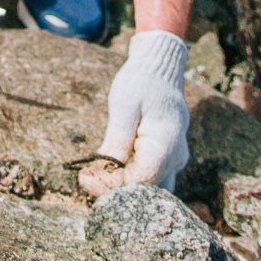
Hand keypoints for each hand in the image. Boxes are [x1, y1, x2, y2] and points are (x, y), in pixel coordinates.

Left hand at [96, 30, 190, 191]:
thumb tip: (105, 170)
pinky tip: (109, 167)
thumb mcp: (123, 105)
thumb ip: (118, 139)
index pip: (141, 180)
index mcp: (166, 143)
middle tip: (86, 174)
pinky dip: (130, 179)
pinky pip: (151, 179)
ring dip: (122, 186)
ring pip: (150, 190)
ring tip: (97, 171)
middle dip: (113, 188)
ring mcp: (174, 160)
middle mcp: (175, 157)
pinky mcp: (167, 160)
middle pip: (146, 190)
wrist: (158, 70)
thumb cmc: (140, 82)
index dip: (111, 185)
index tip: (84, 177)